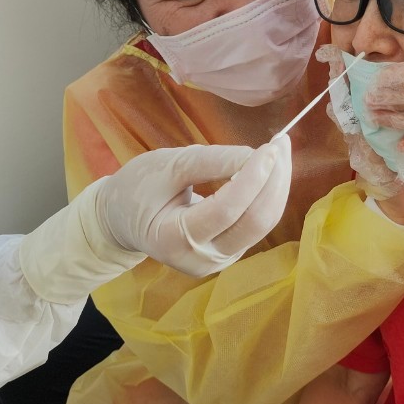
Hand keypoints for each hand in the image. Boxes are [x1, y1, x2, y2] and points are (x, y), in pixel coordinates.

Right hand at [99, 135, 290, 277]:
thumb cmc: (137, 189)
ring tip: (280, 150)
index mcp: (175, 239)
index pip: (226, 210)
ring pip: (261, 225)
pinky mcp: (229, 253)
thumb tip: (254, 155)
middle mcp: (202, 259)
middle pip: (253, 223)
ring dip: (276, 187)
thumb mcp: (166, 167)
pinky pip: (256, 225)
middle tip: (281, 142)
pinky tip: (270, 171)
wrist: (122, 221)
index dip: (252, 177)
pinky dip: (266, 195)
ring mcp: (218, 261)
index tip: (270, 146)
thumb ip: (209, 162)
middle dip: (274, 181)